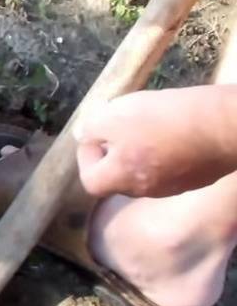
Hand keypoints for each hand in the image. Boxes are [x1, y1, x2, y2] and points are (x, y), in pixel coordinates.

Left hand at [75, 85, 236, 197]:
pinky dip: (166, 150)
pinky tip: (175, 128)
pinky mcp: (198, 176)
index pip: (91, 181)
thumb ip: (92, 128)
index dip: (87, 157)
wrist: (228, 125)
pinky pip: (172, 166)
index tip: (97, 134)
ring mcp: (176, 186)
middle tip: (122, 126)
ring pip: (145, 172)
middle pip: (118, 177)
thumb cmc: (165, 119)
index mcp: (123, 179)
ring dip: (140, 150)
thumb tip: (83, 135)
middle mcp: (148, 190)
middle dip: (114, 152)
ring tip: (150, 124)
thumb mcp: (115, 115)